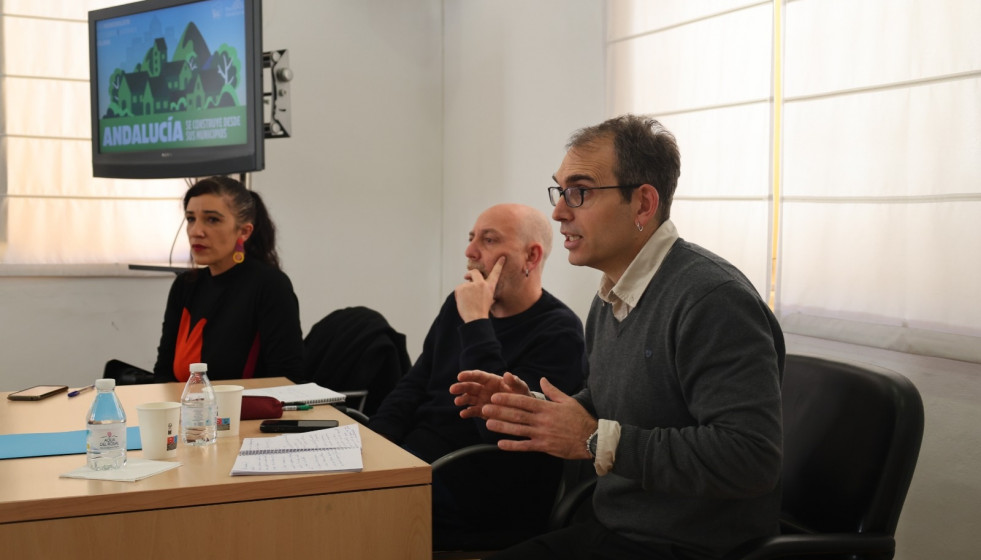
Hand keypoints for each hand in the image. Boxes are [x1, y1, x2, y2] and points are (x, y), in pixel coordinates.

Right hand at [450, 370, 530, 418]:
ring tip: (457, 402)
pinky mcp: (483, 411)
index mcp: (492, 380)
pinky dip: (468, 412)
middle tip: (453, 389)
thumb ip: (514, 382)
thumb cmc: (522, 395)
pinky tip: (463, 414)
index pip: (478, 376)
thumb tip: (507, 374)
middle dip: (461, 387)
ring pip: (469, 398)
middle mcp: (484, 389)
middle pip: (470, 387)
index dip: (469, 375)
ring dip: (462, 399)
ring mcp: (482, 400)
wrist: (524, 410)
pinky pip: (473, 411)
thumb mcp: (520, 388)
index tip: (460, 376)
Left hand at [455, 256, 504, 321]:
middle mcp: (481, 284)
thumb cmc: (482, 312)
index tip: (502, 257)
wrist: (475, 318)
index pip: (495, 273)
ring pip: (465, 284)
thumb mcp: (488, 301)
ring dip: (464, 291)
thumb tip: (487, 296)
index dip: (499, 265)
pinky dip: (459, 295)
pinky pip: (458, 289)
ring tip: (467, 302)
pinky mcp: (461, 287)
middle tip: (466, 276)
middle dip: (470, 273)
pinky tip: (463, 301)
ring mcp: (471, 285)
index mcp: (489, 287)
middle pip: (475, 272)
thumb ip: (486, 294)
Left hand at [481, 378, 596, 459]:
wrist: (591, 439)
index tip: (495, 396)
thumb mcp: (568, 401)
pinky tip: (500, 444)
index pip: (524, 401)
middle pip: (517, 415)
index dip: (508, 399)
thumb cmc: (580, 419)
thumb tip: (542, 380)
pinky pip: (525, 446)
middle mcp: (542, 420)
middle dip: (499, 411)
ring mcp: (542, 434)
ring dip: (502, 427)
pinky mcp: (544, 446)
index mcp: (547, 408)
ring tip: (488, 423)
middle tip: (485, 408)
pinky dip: (513, 445)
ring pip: (518, 430)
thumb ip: (552, 391)